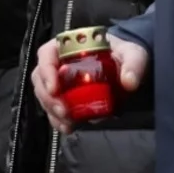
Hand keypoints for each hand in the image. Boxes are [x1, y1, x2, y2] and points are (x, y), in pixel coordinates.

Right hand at [32, 33, 147, 133]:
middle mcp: (60, 62)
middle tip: (63, 111)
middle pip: (40, 78)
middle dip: (48, 98)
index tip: (54, 89)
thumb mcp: (133, 54)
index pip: (47, 53)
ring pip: (44, 95)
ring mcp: (60, 81)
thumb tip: (129, 82)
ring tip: (68, 122)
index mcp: (70, 45)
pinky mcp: (65, 97)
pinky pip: (54, 109)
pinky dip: (58, 120)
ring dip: (52, 111)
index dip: (46, 70)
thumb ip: (133, 64)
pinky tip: (69, 128)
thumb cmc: (124, 54)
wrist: (128, 67)